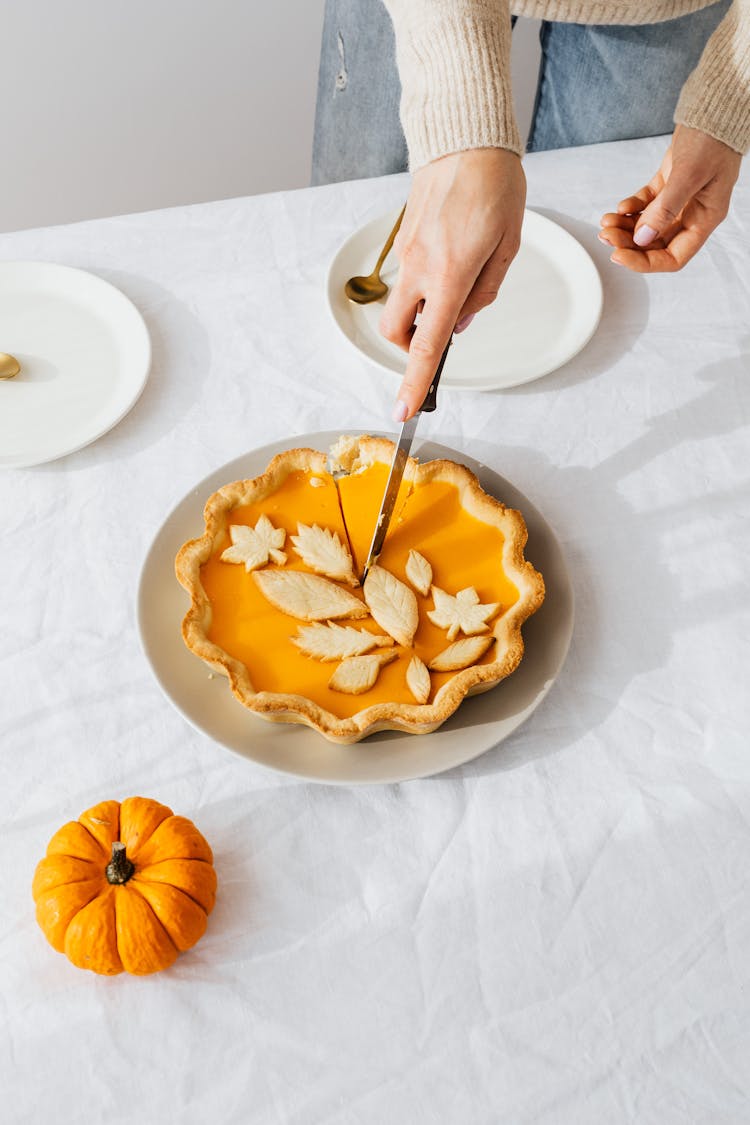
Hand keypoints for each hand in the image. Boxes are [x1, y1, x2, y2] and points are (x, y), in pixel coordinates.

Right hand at [380, 147, 525, 420]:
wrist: (465, 137)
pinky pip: (407, 275)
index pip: (427, 344)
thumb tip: (460, 323)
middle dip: (411, 346)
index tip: (403, 412)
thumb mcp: (508, 245)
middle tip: (438, 335)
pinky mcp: (402, 239)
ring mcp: (406, 253)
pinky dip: (423, 282)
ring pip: (399, 304)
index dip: (414, 382)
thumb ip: (484, 292)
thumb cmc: (495, 187)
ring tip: (457, 279)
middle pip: (396, 331)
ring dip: (419, 311)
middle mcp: (419, 268)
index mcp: (450, 275)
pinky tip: (452, 252)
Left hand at [599, 125, 740, 272]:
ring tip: (607, 220)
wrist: (715, 108)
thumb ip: (666, 208)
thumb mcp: (690, 175)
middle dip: (629, 243)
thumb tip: (643, 238)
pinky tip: (620, 207)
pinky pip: (646, 206)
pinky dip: (631, 209)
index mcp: (704, 219)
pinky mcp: (668, 185)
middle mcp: (692, 214)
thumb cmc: (713, 139)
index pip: (673, 257)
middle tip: (606, 235)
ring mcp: (679, 201)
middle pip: (656, 244)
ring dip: (625, 227)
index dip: (645, 262)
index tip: (619, 256)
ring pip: (647, 226)